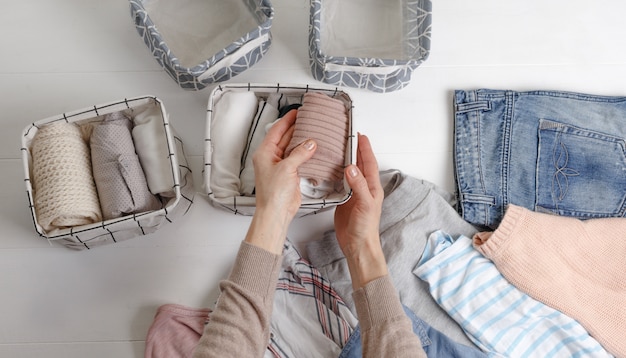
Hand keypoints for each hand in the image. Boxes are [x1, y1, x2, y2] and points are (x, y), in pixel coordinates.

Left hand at [245, 110, 316, 253]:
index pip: (276, 130)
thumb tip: (310, 143)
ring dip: (303, 141)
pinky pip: (299, 159)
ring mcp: (281, 166)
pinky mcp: (289, 175)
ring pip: (293, 148)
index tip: (296, 112)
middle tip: (308, 119)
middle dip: (296, 129)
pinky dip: (306, 154)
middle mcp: (271, 158)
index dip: (287, 120)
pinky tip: (314, 149)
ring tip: (314, 131)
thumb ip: (299, 153)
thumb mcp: (286, 168)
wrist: (276, 213)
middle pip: (285, 138)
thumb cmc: (273, 194)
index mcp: (265, 153)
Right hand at [334, 134, 386, 288]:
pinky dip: (335, 174)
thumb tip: (352, 167)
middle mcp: (363, 187)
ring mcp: (353, 193)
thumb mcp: (364, 204)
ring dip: (345, 160)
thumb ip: (358, 185)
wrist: (358, 245)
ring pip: (349, 172)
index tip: (359, 134)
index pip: (369, 162)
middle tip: (346, 136)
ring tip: (336, 148)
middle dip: (355, 149)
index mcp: (372, 186)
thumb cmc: (366, 228)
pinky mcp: (343, 200)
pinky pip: (340, 182)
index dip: (365, 148)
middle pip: (359, 164)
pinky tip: (329, 170)